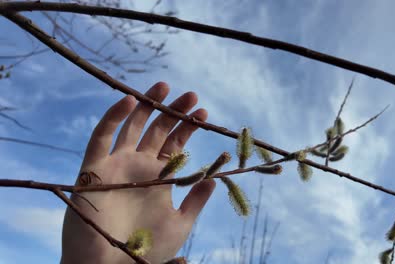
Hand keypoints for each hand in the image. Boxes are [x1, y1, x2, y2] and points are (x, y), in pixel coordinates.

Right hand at [61, 82, 215, 263]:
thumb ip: (196, 201)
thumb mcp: (179, 224)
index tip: (204, 114)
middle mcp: (139, 166)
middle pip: (158, 130)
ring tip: (164, 86)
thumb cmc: (146, 251)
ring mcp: (116, 164)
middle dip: (174, 112)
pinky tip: (129, 100)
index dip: (189, 128)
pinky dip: (113, 118)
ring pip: (132, 126)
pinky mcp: (93, 169)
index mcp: (159, 178)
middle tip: (191, 95)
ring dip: (146, 105)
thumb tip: (216, 179)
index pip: (175, 145)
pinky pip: (101, 138)